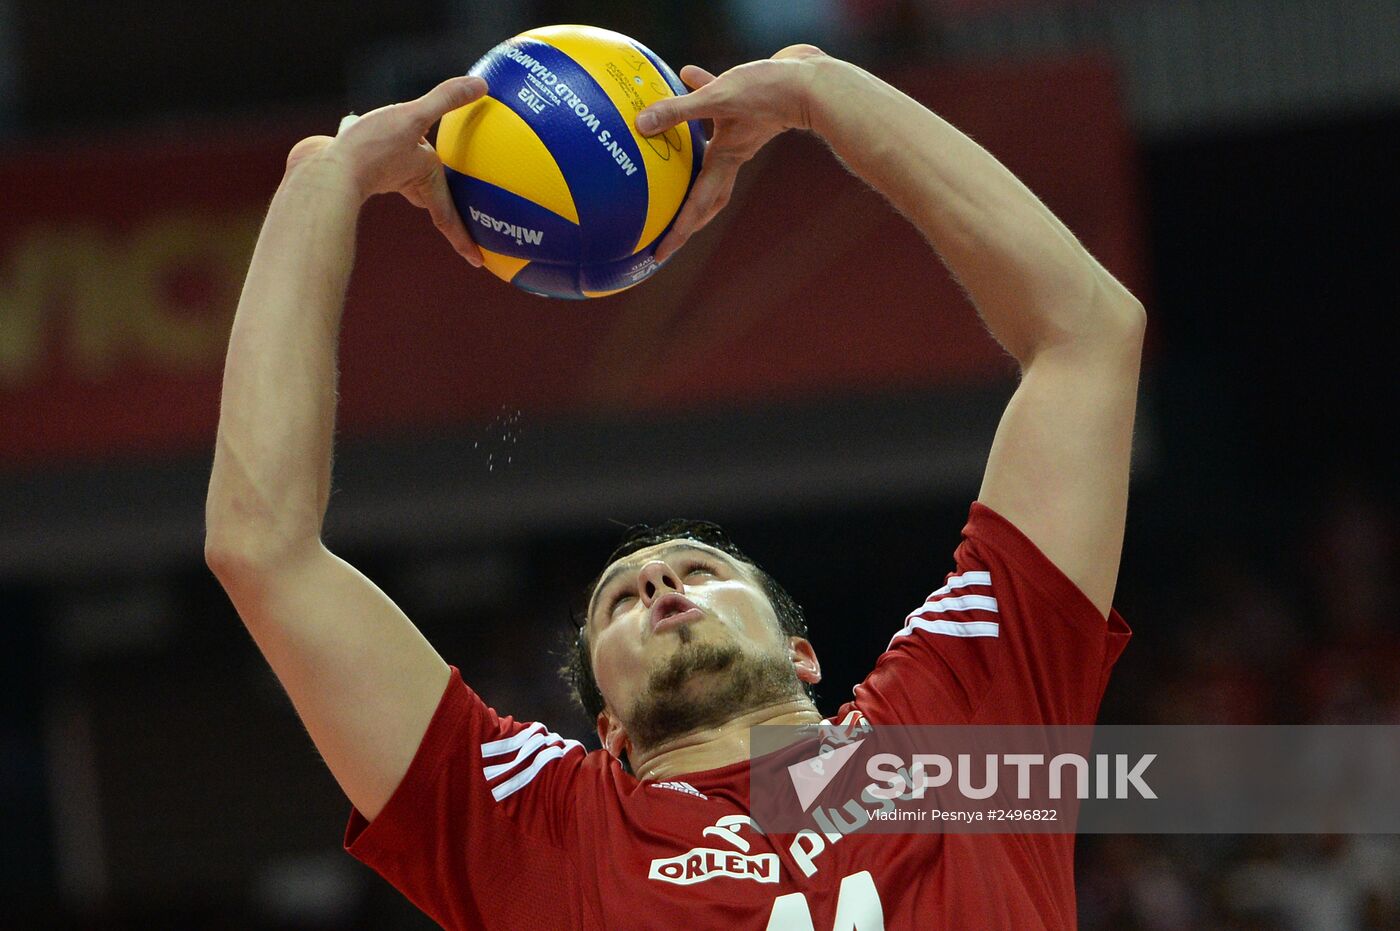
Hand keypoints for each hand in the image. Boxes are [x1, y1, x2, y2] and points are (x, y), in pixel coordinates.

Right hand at [284, 76, 487, 266]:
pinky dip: (368, 143)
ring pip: (398, 174)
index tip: (478, 263)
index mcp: (423, 178)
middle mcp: (401, 180)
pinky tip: (355, 126)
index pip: (450, 216)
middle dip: (440, 206)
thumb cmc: (370, 150)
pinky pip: (366, 154)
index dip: (464, 239)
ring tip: (411, 160)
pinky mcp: (350, 163)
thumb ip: (445, 100)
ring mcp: (376, 174)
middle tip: (454, 216)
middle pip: (428, 198)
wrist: (321, 168)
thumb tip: (481, 85)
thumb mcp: (413, 118)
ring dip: (406, 170)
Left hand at [636, 45, 828, 263]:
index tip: (660, 254)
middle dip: (690, 217)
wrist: (811, 78)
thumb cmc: (768, 91)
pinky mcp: (749, 108)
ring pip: (712, 154)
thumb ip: (679, 110)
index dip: (679, 231)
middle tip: (670, 231)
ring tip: (670, 163)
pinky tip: (688, 74)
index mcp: (726, 159)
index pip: (697, 204)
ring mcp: (743, 133)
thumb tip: (642, 124)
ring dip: (692, 163)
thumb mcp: (717, 98)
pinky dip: (701, 95)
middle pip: (709, 195)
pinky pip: (718, 108)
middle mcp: (734, 153)